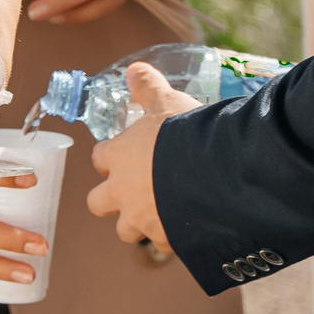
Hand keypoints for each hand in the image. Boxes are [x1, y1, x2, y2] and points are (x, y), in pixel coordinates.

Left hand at [84, 63, 193, 249]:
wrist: (216, 174)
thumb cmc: (186, 135)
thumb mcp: (167, 102)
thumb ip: (148, 87)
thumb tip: (134, 69)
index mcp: (118, 157)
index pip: (99, 157)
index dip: (110, 155)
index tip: (122, 153)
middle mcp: (122, 192)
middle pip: (97, 203)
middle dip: (110, 199)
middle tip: (131, 190)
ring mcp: (142, 219)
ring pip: (126, 231)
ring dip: (138, 223)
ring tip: (158, 212)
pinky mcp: (165, 239)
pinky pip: (162, 244)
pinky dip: (170, 236)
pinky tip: (185, 225)